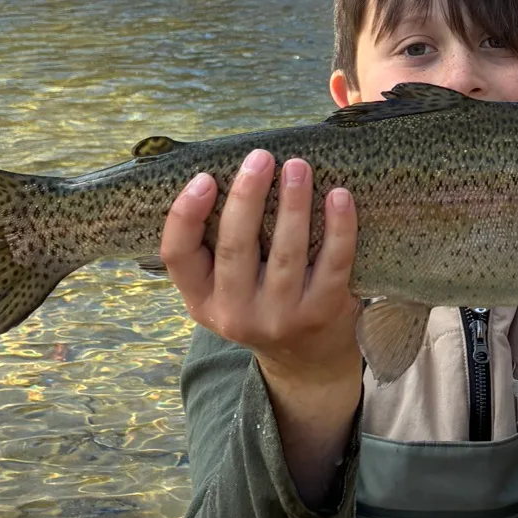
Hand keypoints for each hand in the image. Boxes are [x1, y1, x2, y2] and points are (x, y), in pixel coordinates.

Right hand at [161, 150, 362, 507]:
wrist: (307, 360)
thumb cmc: (262, 299)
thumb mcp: (227, 286)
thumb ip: (221, 242)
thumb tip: (233, 166)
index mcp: (202, 299)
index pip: (177, 257)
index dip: (185, 217)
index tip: (203, 178)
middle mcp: (234, 314)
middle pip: (234, 249)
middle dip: (246, 198)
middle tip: (260, 157)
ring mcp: (280, 317)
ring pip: (285, 254)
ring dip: (292, 205)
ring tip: (298, 166)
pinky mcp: (321, 312)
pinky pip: (332, 263)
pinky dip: (339, 228)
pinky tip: (340, 195)